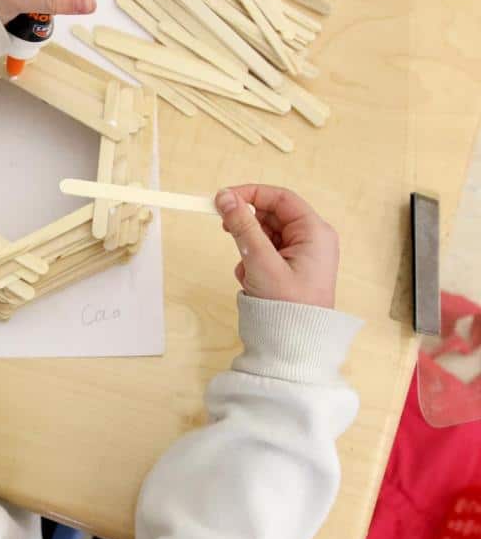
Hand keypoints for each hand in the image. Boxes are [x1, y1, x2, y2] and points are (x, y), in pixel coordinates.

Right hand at [215, 185, 339, 308]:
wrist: (295, 345)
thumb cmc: (287, 307)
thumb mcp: (260, 261)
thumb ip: (242, 227)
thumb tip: (225, 198)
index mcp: (315, 233)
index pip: (280, 198)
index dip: (250, 193)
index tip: (223, 198)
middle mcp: (311, 240)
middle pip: (271, 215)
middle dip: (246, 224)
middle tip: (225, 229)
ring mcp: (301, 255)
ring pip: (265, 234)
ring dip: (248, 247)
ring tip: (247, 269)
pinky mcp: (290, 269)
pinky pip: (265, 252)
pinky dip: (252, 261)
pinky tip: (252, 280)